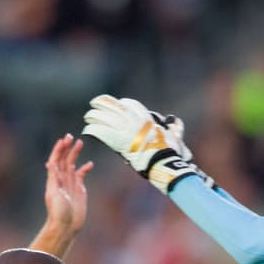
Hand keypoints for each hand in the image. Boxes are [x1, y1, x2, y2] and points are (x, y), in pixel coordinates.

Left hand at [44, 133, 92, 234]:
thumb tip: (50, 162)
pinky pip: (82, 175)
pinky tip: (90, 164)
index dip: (59, 149)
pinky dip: (85, 168)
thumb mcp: (54, 194)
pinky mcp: (79, 190)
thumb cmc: (58, 212)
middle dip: (67, 148)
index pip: (55, 160)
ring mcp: (70, 184)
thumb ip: (54, 178)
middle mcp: (62, 179)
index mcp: (54, 179)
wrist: (66, 226)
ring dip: (75, 154)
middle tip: (71, 137)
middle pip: (64, 159)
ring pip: (73, 165)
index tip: (64, 140)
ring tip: (80, 143)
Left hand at [82, 94, 210, 193]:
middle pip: (112, 105)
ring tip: (88, 117)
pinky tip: (87, 130)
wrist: (160, 159)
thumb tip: (176, 121)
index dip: (120, 103)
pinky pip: (100, 131)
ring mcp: (123, 129)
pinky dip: (92, 130)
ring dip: (94, 116)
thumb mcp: (172, 134)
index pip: (129, 103)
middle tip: (94, 105)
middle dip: (102, 104)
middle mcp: (132, 119)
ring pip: (103, 116)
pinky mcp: (116, 141)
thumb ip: (173, 127)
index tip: (115, 104)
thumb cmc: (169, 150)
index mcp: (144, 116)